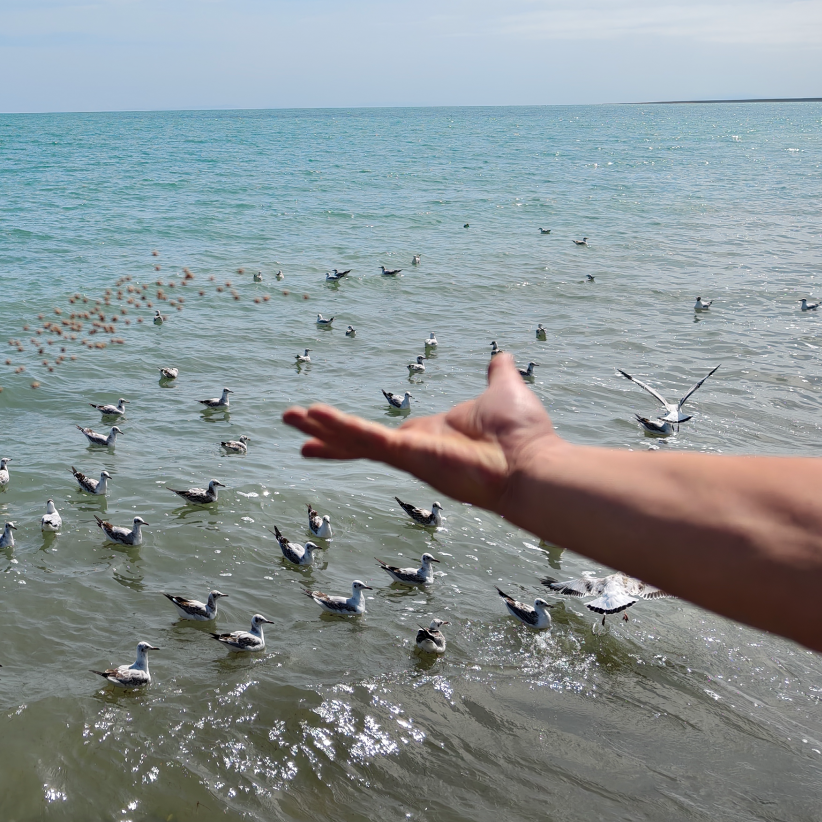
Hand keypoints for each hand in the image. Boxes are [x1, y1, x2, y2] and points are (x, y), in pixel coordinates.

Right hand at [281, 353, 559, 509]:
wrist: (533, 465)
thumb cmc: (523, 436)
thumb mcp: (503, 392)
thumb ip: (497, 375)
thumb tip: (502, 355)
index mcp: (428, 436)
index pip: (380, 435)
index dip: (350, 431)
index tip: (326, 426)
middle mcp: (412, 448)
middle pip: (357, 440)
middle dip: (323, 433)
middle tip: (291, 423)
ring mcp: (408, 454)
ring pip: (354, 438)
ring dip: (321, 427)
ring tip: (288, 416)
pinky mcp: (408, 453)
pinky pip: (367, 437)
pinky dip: (340, 426)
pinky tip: (314, 414)